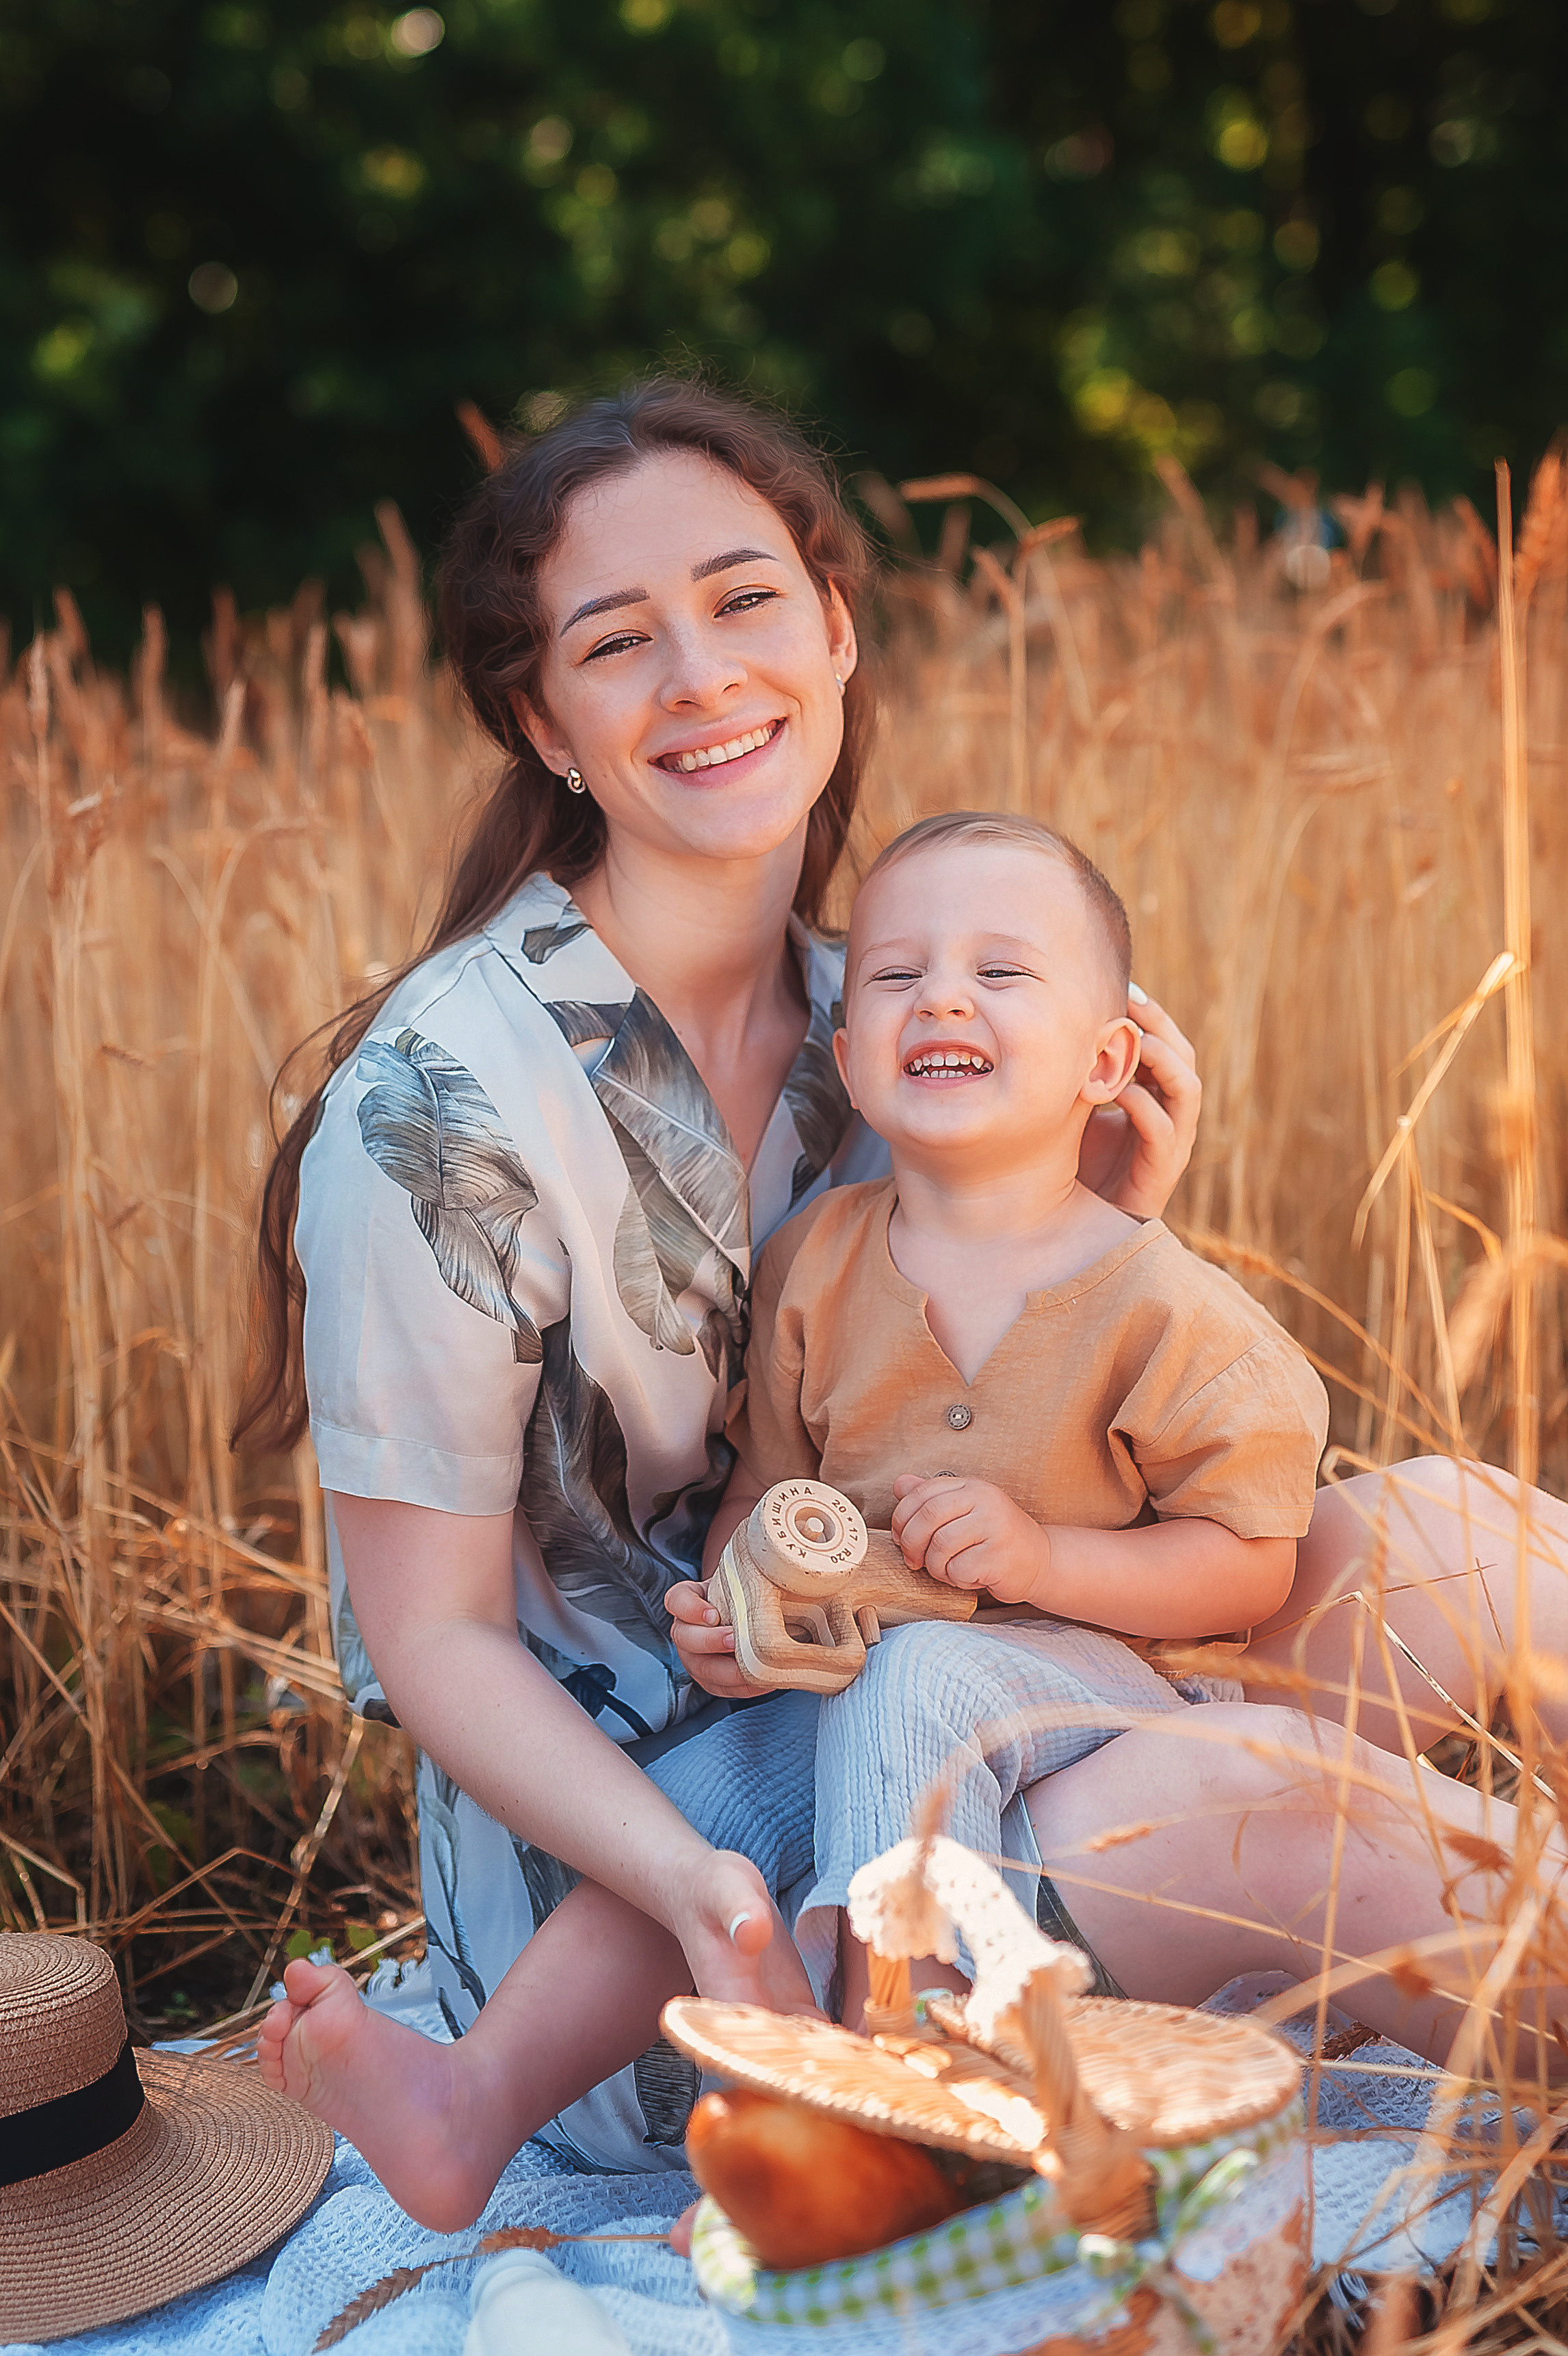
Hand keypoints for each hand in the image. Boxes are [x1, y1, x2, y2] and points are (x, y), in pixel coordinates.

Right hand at [667, 1579, 773, 1698]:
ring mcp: (694, 1658)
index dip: (690, 1609)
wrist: (752, 1614)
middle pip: (685, 1638)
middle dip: (710, 1641)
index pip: (677, 1601)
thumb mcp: (742, 1580)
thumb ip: (748, 1577)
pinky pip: (721, 1688)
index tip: (713, 1614)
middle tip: (735, 1640)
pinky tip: (764, 1680)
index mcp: (688, 1601)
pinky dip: (742, 1687)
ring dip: (728, 1671)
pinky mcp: (710, 1680)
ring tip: (754, 1667)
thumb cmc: (746, 1593)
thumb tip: (776, 1572)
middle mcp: (685, 1630)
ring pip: (701, 1669)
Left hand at [889, 1475, 1050, 1606]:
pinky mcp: (998, 1556)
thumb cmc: (996, 1539)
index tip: (900, 1537)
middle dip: (911, 1543)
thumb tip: (899, 1485)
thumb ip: (933, 1498)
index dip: (902, 1517)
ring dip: (935, 1566)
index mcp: (972, 1486)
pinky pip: (957, 1569)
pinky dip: (956, 1579)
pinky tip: (970, 1577)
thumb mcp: (965, 1512)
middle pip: (928, 1517)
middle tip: (913, 1560)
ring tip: (948, 1569)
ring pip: (940, 1546)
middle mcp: (985, 1501)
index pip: (923, 1493)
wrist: (1040, 1561)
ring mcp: (994, 1527)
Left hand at [1077, 986, 1199, 1219]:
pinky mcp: (1159, 1174)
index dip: (1149, 1016)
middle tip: (1132, 1000)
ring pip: (1187, 1090)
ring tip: (1136, 1040)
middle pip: (1182, 1058)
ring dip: (1163, 1061)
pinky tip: (1120, 1091)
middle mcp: (1167, 1116)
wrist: (1068, 1226)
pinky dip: (1145, 1107)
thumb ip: (1077, 1071)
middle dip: (1160, 1026)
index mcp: (1150, 1095)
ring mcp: (1169, 1144)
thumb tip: (1053, 1022)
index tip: (1123, 986)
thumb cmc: (1069, 1162)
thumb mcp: (1072, 1106)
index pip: (1164, 1045)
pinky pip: (1164, 1133)